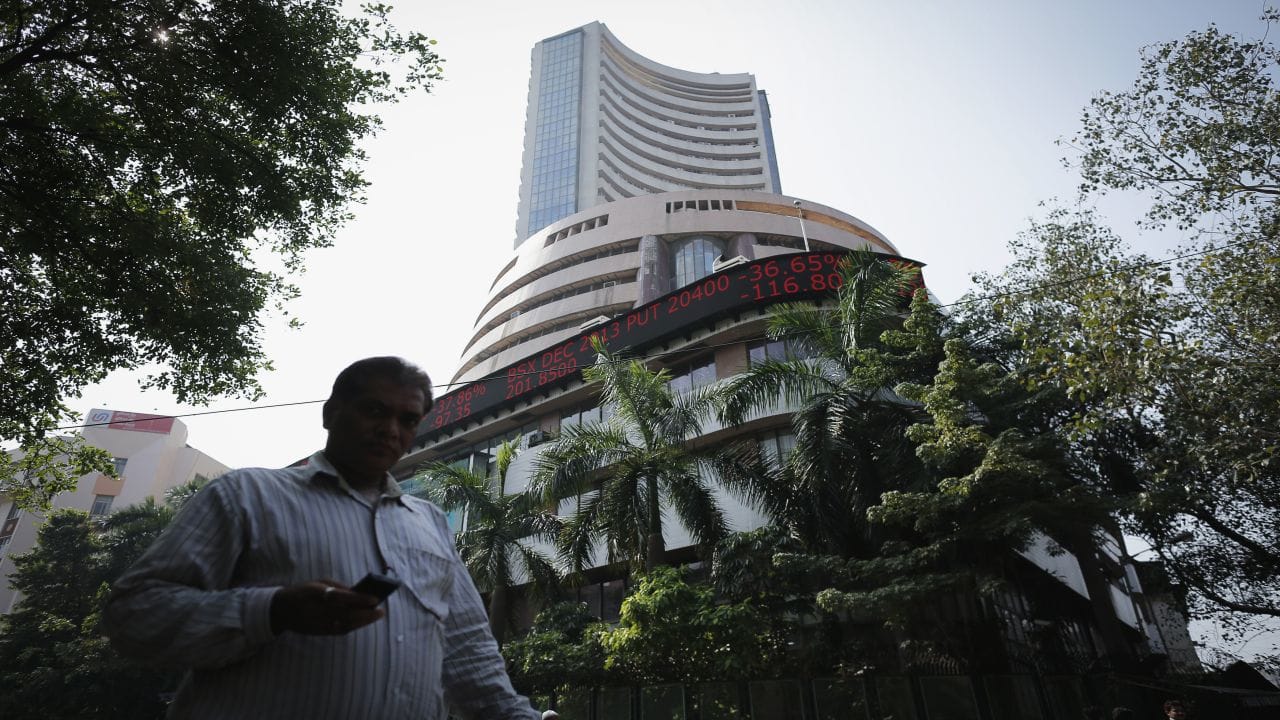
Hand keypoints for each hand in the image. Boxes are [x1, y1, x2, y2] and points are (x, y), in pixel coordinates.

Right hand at [269, 580, 385, 634]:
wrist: (281, 610)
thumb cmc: (304, 592)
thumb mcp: (318, 583)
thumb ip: (338, 587)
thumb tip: (359, 593)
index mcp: (314, 593)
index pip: (340, 597)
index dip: (359, 599)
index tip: (374, 599)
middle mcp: (315, 610)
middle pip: (344, 614)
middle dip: (365, 614)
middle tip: (380, 611)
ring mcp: (316, 624)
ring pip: (344, 625)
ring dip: (362, 621)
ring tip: (375, 615)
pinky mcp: (318, 632)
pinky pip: (339, 631)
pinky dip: (353, 626)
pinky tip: (363, 622)